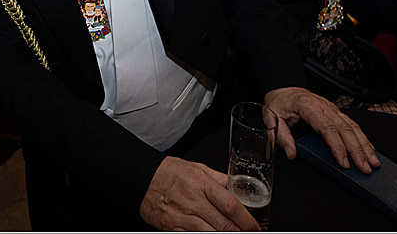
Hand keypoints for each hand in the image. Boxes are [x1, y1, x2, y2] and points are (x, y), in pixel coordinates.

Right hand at [139, 156, 259, 230]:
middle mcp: (192, 200)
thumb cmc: (169, 172)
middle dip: (240, 232)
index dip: (248, 220)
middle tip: (249, 233)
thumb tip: (238, 188)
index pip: (231, 205)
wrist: (141, 178)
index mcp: (200, 183)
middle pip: (224, 224)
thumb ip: (219, 179)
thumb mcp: (197, 168)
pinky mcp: (171, 227)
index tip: (256, 227)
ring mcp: (181, 216)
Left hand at [264, 87, 378, 173]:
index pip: (327, 128)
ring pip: (352, 126)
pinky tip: (369, 148)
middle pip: (345, 129)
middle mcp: (323, 106)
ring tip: (373, 161)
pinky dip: (362, 137)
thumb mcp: (272, 118)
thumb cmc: (279, 102)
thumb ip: (281, 137)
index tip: (344, 162)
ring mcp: (331, 108)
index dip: (338, 147)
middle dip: (357, 150)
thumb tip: (292, 154)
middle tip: (365, 167)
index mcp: (307, 106)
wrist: (282, 87)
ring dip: (364, 145)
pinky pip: (351, 124)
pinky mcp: (335, 111)